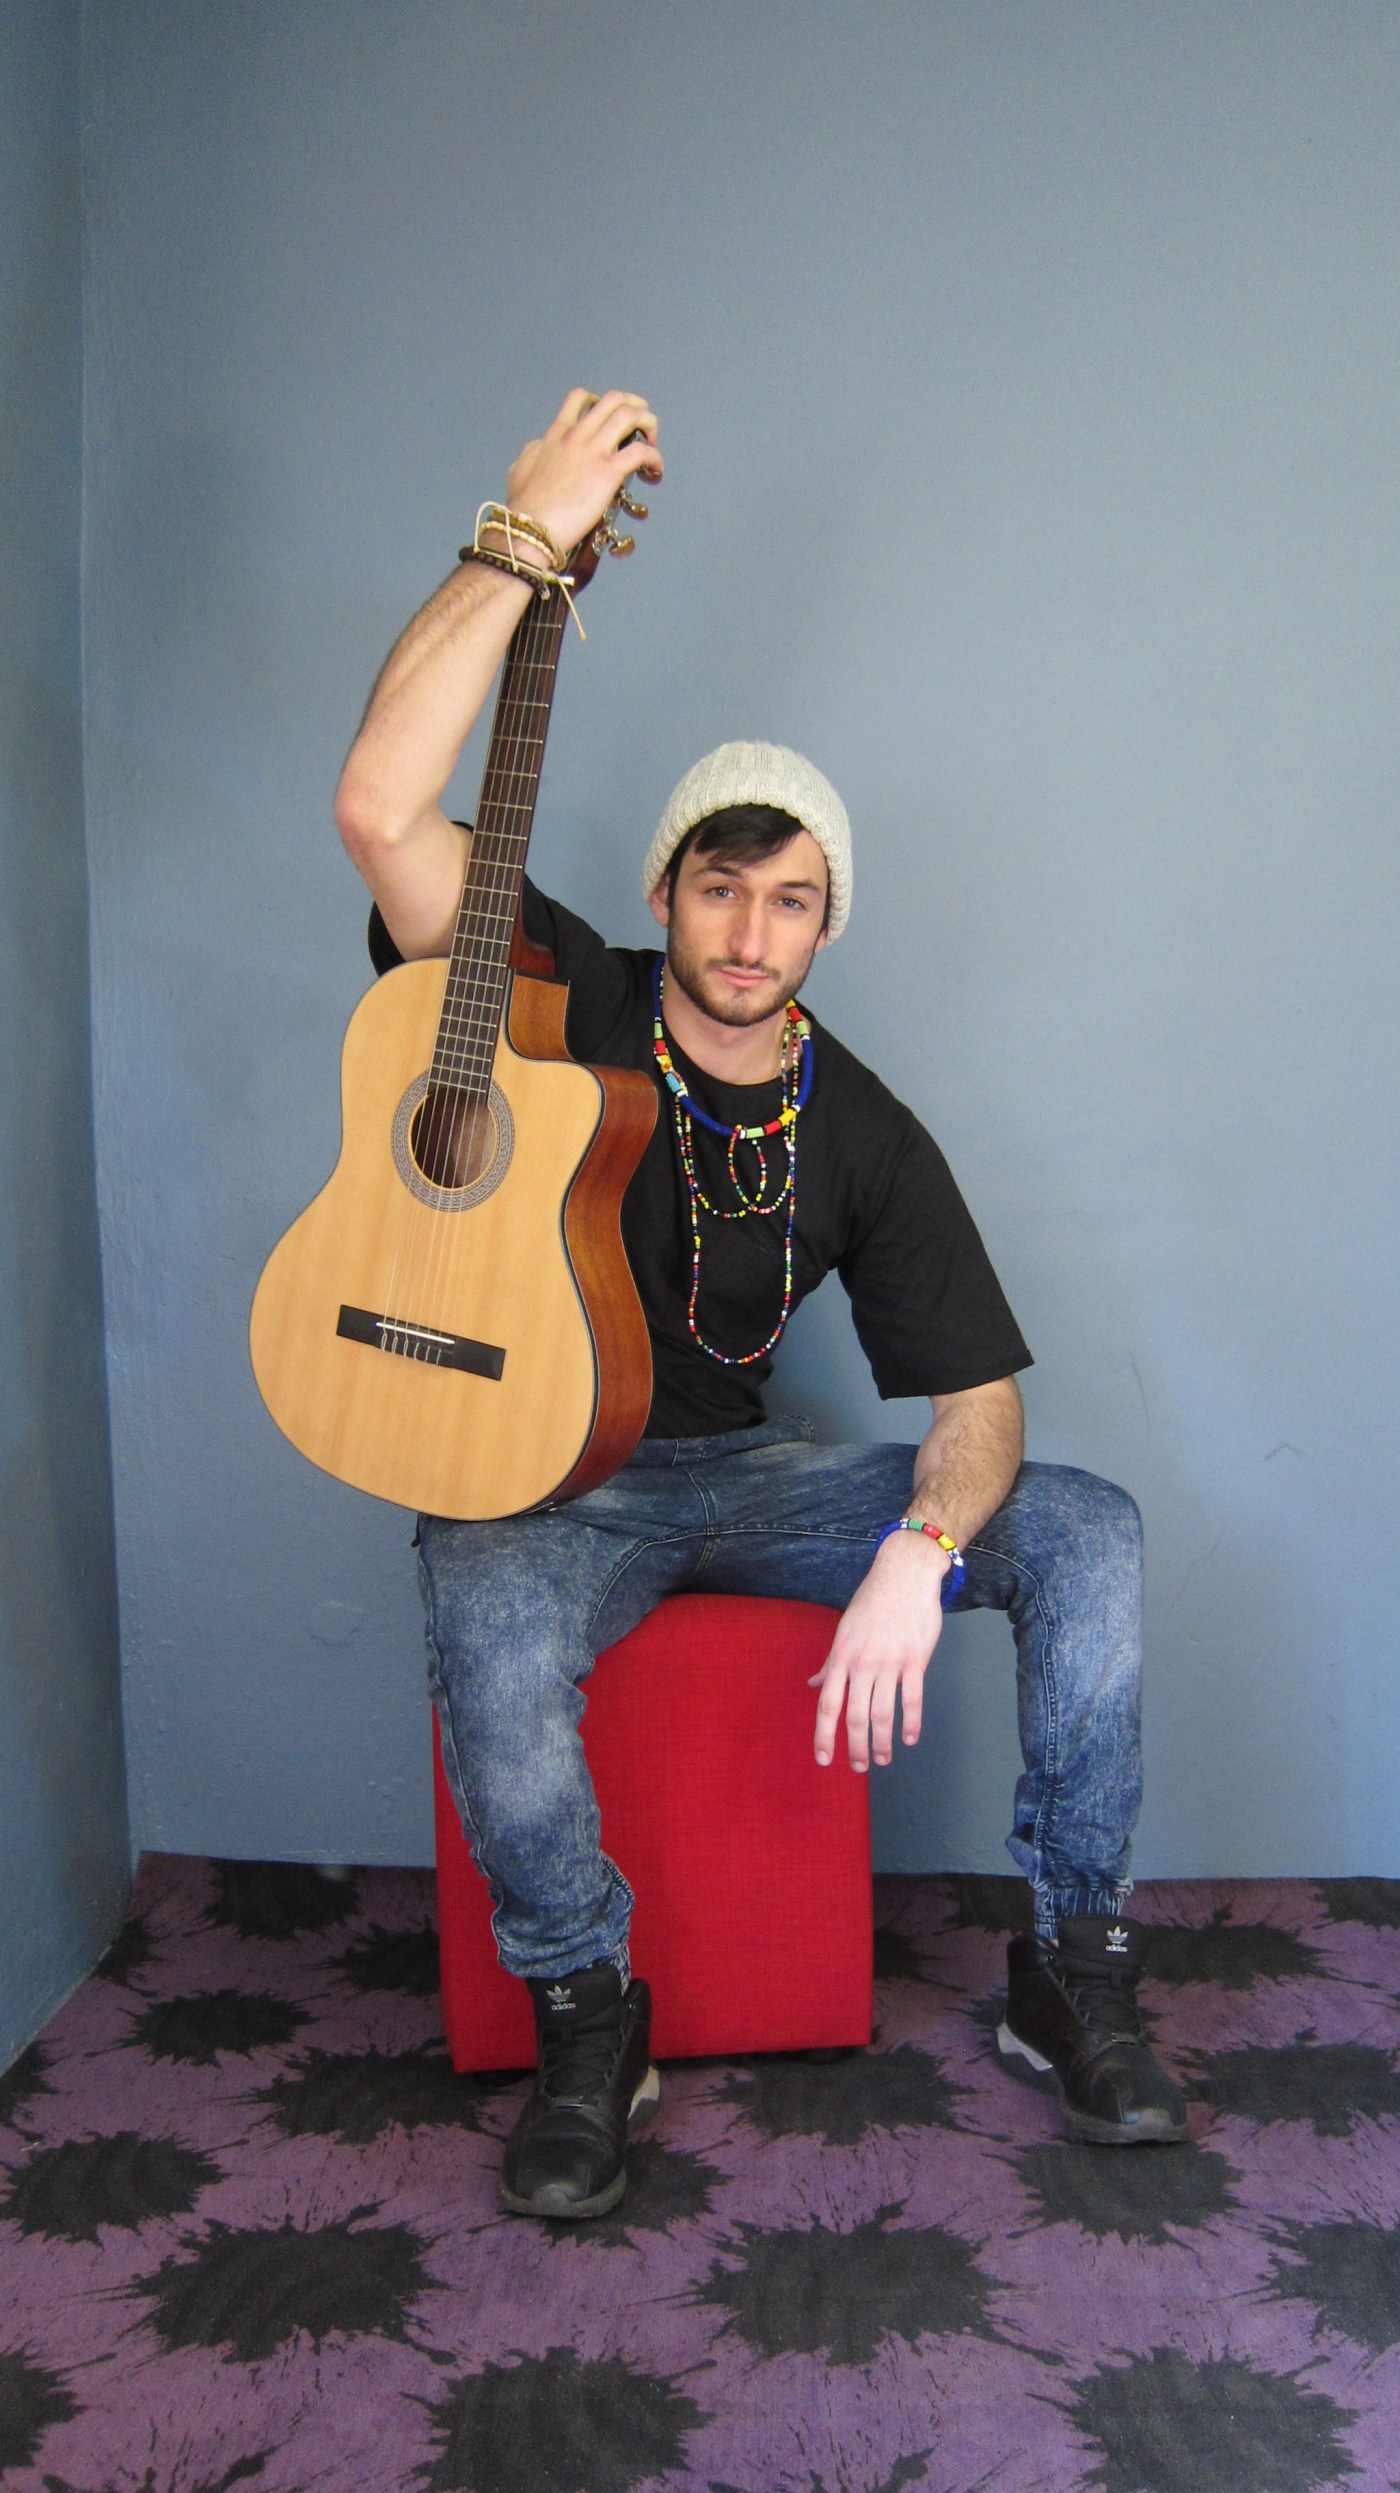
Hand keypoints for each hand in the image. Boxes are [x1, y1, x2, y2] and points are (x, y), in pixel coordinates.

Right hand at [504, 388, 661, 559]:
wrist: (530, 528)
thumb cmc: (525, 506)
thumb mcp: (521, 468)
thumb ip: (536, 451)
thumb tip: (542, 447)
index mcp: (557, 433)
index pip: (581, 398)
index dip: (601, 401)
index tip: (609, 418)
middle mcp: (578, 435)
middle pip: (614, 400)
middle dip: (634, 406)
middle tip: (641, 424)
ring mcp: (594, 452)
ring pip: (631, 416)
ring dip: (648, 424)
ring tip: (652, 442)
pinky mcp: (608, 473)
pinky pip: (641, 452)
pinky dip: (654, 457)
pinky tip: (655, 469)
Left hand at [809, 1531, 948, 1771]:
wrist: (904, 1575)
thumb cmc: (872, 1602)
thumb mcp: (844, 1630)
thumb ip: (830, 1663)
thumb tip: (813, 1684)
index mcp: (842, 1656)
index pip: (828, 1704)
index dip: (824, 1735)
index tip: (823, 1759)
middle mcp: (863, 1662)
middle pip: (855, 1715)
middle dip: (855, 1747)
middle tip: (858, 1768)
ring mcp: (890, 1662)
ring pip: (883, 1713)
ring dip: (883, 1742)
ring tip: (883, 1760)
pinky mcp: (915, 1659)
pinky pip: (912, 1698)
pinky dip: (911, 1723)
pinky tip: (909, 1739)